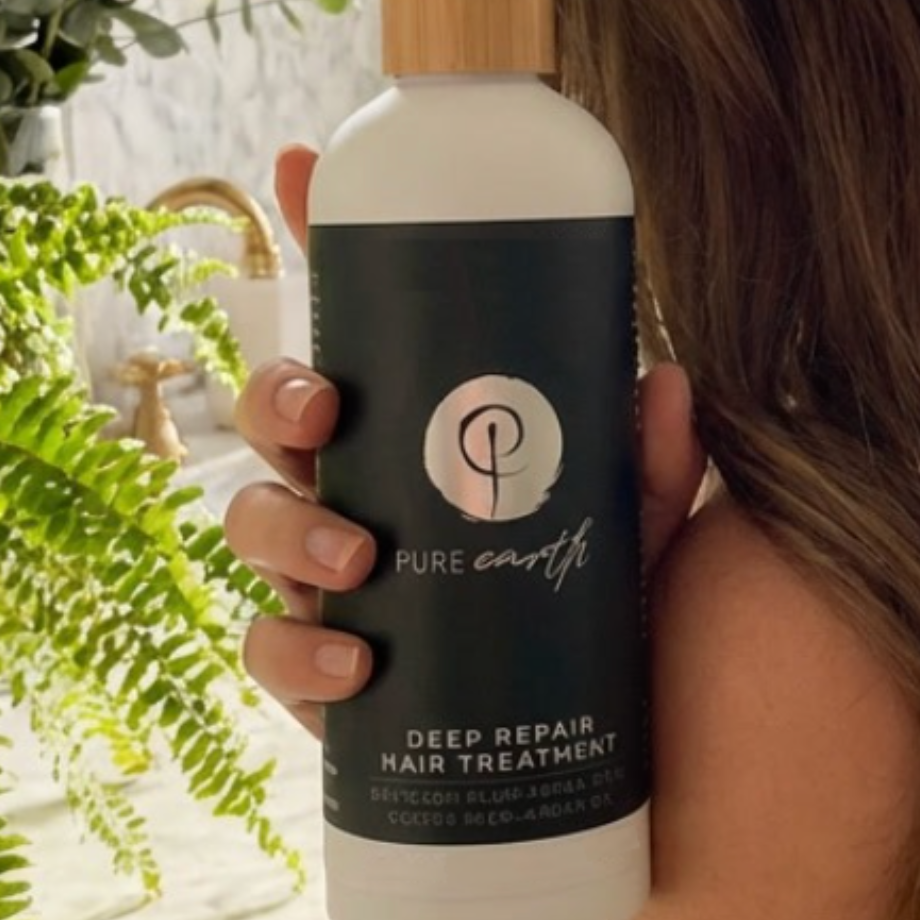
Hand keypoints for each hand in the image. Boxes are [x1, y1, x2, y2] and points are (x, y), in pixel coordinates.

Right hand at [226, 144, 707, 737]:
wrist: (591, 758)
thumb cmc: (601, 619)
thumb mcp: (635, 529)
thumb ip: (652, 462)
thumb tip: (668, 380)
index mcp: (415, 435)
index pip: (353, 324)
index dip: (311, 236)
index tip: (298, 161)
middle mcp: (357, 493)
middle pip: (276, 419)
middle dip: (278, 397)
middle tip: (327, 411)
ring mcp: (329, 583)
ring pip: (252, 525)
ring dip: (287, 529)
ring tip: (360, 561)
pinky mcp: (324, 677)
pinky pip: (271, 651)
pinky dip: (297, 654)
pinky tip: (353, 666)